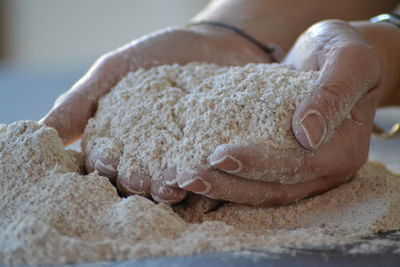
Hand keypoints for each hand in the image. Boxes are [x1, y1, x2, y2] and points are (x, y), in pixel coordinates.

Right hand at [41, 25, 271, 202]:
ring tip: (169, 186)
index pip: (104, 162)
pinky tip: (200, 176)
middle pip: (136, 178)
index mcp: (121, 142)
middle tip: (139, 181)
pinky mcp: (212, 157)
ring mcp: (181, 159)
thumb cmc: (158, 54)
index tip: (107, 163)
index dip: (104, 165)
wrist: (213, 44)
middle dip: (135, 182)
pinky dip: (201, 175)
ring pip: (169, 181)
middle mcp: (149, 157)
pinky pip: (205, 171)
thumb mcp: (114, 71)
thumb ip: (80, 102)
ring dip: (167, 187)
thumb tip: (38, 132)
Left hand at [169, 20, 399, 205]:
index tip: (219, 155)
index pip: (299, 166)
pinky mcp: (281, 163)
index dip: (259, 164)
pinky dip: (223, 179)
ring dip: (220, 188)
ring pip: (260, 191)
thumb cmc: (344, 52)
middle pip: (274, 188)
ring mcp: (302, 171)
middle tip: (186, 176)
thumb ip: (332, 94)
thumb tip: (307, 136)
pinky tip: (194, 170)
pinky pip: (252, 179)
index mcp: (344, 151)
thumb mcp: (348, 60)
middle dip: (228, 185)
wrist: (331, 57)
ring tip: (181, 179)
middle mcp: (323, 169)